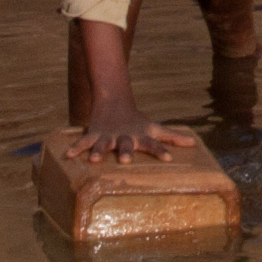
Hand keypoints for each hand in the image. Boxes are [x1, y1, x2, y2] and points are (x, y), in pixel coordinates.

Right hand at [71, 100, 193, 161]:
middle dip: (126, 152)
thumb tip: (193, 144)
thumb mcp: (154, 128)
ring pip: (103, 144)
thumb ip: (172, 137)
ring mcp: (109, 135)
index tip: (169, 158)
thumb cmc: (137, 121)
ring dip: (99, 151)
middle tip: (126, 160)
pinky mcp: (95, 133)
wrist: (114, 101)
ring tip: (94, 160)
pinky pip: (84, 141)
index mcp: (140, 136)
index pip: (154, 144)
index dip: (161, 150)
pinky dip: (76, 147)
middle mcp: (125, 136)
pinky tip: (68, 155)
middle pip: (126, 144)